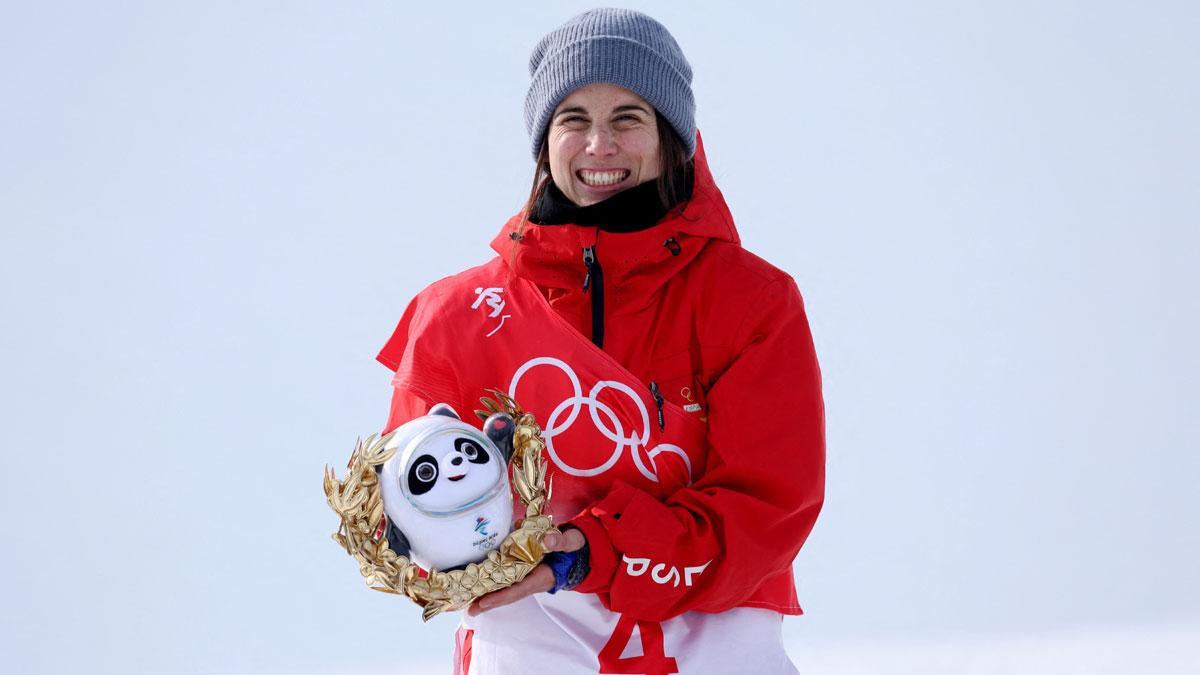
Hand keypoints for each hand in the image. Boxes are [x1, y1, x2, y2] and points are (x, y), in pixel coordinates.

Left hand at [467, 528, 586, 614]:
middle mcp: (533, 581)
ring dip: (489, 597)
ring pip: (506, 591)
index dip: (501, 596)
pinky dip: (494, 587)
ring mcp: (528, 579)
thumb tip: (548, 539)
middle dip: (490, 602)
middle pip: (509, 595)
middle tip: (470, 610)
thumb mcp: (571, 543)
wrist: (578, 551)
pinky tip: (480, 587)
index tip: (484, 602)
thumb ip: (561, 541)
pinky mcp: (525, 573)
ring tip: (470, 603)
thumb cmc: (574, 548)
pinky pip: (508, 583)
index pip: (519, 589)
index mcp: (542, 577)